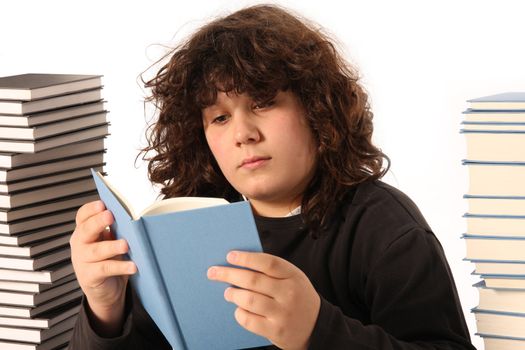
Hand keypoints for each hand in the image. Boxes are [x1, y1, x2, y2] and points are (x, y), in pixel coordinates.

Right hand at [69, 200, 136, 335]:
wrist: (105, 291)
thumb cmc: (110, 260)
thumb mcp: (110, 242)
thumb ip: (115, 230)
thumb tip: (132, 216)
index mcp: (85, 231)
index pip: (83, 216)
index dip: (91, 209)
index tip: (102, 204)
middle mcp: (80, 244)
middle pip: (86, 230)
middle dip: (98, 222)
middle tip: (110, 216)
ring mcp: (82, 261)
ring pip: (96, 251)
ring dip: (111, 246)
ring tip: (125, 244)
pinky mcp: (89, 277)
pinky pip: (105, 269)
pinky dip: (120, 267)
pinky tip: (132, 265)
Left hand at [207, 251, 319, 349]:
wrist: (317, 326)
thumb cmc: (297, 296)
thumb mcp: (293, 278)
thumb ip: (272, 270)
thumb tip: (240, 262)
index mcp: (293, 276)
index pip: (267, 262)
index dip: (246, 258)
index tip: (230, 255)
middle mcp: (289, 293)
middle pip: (253, 280)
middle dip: (229, 274)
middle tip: (213, 272)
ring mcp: (283, 313)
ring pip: (248, 300)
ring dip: (233, 294)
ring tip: (228, 292)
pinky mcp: (276, 331)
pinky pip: (249, 320)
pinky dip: (239, 313)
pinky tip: (238, 309)